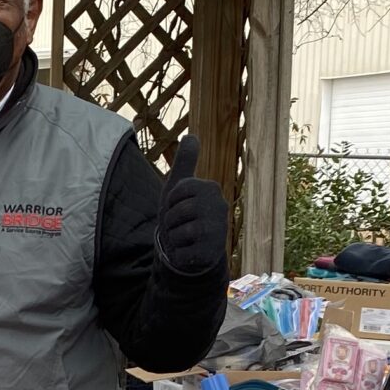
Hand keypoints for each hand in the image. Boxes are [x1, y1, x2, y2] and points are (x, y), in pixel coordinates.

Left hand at [156, 134, 229, 279]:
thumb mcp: (180, 187)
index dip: (170, 201)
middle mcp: (220, 207)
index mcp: (211, 188)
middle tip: (179, 224)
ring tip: (183, 238)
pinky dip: (178, 253)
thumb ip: (185, 162)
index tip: (177, 206)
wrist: (193, 248)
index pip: (176, 191)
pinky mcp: (212, 253)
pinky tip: (188, 251)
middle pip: (176, 212)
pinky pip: (181, 252)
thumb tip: (191, 136)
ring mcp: (218, 231)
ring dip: (173, 237)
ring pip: (178, 233)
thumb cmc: (184, 215)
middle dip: (170, 220)